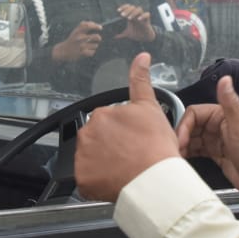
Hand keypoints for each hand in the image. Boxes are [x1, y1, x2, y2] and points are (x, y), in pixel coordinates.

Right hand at [52, 21, 103, 62]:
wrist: (63, 51)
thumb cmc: (72, 40)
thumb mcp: (76, 31)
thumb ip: (84, 26)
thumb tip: (95, 24)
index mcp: (78, 31)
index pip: (88, 26)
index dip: (96, 26)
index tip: (100, 28)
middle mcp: (79, 38)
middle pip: (96, 37)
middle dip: (98, 38)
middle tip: (98, 38)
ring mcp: (81, 46)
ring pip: (95, 45)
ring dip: (94, 46)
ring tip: (89, 46)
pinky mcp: (82, 53)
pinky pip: (92, 52)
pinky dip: (91, 52)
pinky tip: (86, 51)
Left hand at [75, 52, 179, 202]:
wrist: (155, 179)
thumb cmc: (156, 146)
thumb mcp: (150, 107)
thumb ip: (141, 80)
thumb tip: (141, 56)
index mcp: (102, 114)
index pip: (107, 122)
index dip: (122, 133)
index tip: (132, 141)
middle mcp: (87, 133)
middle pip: (97, 139)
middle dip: (109, 146)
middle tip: (130, 156)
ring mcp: (83, 156)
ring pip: (91, 158)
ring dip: (103, 163)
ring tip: (124, 169)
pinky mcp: (82, 178)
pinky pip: (87, 179)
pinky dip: (97, 181)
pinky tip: (114, 180)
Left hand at [116, 4, 156, 42]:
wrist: (145, 38)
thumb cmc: (137, 33)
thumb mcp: (128, 34)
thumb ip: (121, 35)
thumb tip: (114, 37)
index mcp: (132, 16)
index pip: (128, 7)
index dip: (123, 7)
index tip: (118, 11)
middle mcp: (137, 15)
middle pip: (132, 7)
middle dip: (127, 10)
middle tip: (122, 15)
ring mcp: (142, 17)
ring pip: (139, 9)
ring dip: (133, 12)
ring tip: (129, 18)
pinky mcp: (147, 20)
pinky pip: (147, 14)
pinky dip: (143, 16)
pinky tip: (139, 19)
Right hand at [176, 74, 238, 202]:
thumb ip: (230, 103)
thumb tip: (225, 79)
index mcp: (224, 115)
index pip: (195, 113)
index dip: (185, 125)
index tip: (180, 139)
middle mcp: (220, 125)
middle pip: (191, 126)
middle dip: (182, 137)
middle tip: (176, 150)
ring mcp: (218, 140)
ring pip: (193, 138)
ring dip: (184, 146)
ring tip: (178, 156)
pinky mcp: (217, 154)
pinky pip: (197, 150)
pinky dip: (189, 154)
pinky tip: (185, 159)